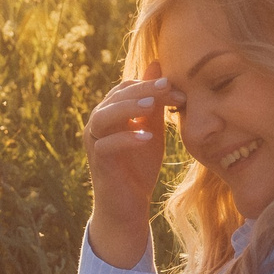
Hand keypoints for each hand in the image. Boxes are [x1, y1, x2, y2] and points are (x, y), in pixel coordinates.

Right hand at [85, 68, 182, 269]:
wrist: (128, 206)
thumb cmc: (138, 166)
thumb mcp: (151, 130)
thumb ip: (155, 103)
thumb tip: (159, 67)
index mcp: (110, 112)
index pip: (127, 88)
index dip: (151, 84)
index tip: (179, 89)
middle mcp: (97, 123)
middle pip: (116, 97)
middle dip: (144, 91)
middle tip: (169, 88)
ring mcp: (94, 142)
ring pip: (104, 116)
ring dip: (128, 108)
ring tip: (152, 106)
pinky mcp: (97, 161)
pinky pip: (106, 145)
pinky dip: (126, 138)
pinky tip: (147, 137)